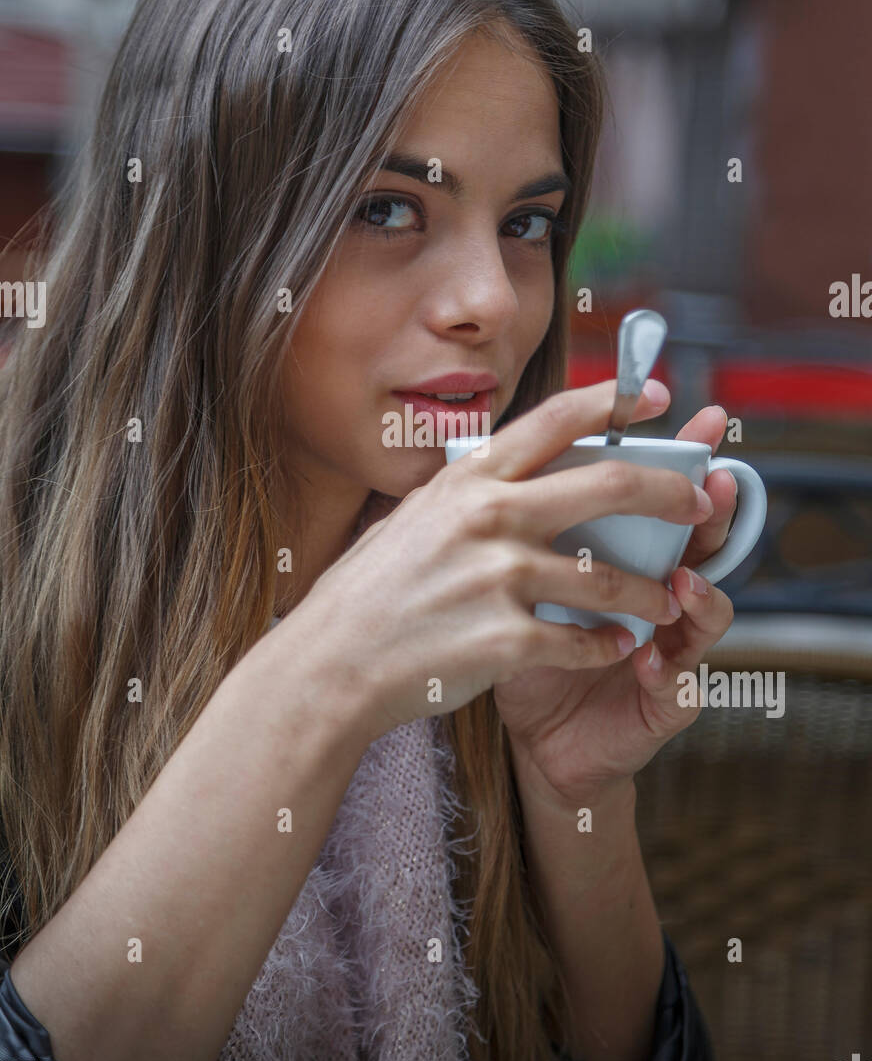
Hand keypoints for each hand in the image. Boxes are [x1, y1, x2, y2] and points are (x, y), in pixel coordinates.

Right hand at [278, 378, 712, 743]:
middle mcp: (488, 516)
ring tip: (665, 603)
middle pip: (608, 485)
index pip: (555, 421)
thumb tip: (517, 467)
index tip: (659, 397)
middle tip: (699, 502)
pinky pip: (584, 640)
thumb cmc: (371, 591)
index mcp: (469, 478)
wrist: (330, 664)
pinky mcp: (505, 638)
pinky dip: (609, 646)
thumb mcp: (417, 515)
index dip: (615, 402)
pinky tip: (617, 648)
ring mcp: (497, 577)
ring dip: (649, 592)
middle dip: (669, 490)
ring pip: (610, 576)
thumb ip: (471, 491)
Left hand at [494, 401, 736, 807]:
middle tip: (711, 488)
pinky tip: (650, 660)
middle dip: (712, 515)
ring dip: (700, 595)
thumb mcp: (517, 580)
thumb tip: (498, 453)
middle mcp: (657, 595)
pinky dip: (668, 671)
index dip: (680, 462)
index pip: (657, 503)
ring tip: (682, 582)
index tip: (696, 423)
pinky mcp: (663, 703)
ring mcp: (669, 647)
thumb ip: (526, 528)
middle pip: (700, 545)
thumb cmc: (523, 650)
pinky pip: (680, 685)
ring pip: (708, 613)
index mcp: (626, 558)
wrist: (530, 739)